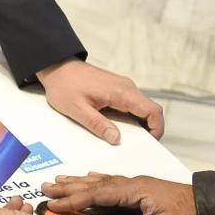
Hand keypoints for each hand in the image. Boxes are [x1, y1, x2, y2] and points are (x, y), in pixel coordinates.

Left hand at [36, 59, 163, 143]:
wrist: (57, 67)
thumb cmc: (65, 86)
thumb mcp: (78, 109)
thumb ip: (98, 124)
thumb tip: (117, 139)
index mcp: (121, 92)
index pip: (152, 110)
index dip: (157, 129)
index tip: (150, 143)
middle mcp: (126, 88)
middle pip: (150, 111)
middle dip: (149, 130)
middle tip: (137, 147)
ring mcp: (122, 88)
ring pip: (141, 108)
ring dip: (139, 125)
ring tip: (126, 141)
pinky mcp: (116, 89)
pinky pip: (131, 105)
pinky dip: (131, 119)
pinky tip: (118, 129)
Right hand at [41, 172, 196, 214]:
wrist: (213, 208)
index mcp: (134, 190)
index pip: (97, 193)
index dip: (73, 199)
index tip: (52, 203)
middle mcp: (133, 184)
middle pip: (95, 183)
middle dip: (70, 186)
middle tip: (45, 186)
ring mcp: (138, 185)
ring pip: (102, 181)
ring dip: (80, 182)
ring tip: (60, 180)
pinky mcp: (143, 190)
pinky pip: (112, 182)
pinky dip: (96, 181)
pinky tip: (92, 179)